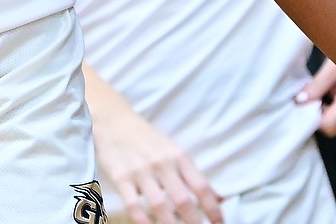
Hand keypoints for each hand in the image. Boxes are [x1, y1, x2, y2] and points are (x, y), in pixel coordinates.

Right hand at [93, 104, 224, 223]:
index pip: (201, 187)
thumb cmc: (148, 140)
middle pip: (182, 200)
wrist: (115, 122)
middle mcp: (162, 163)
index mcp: (179, 157)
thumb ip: (194, 176)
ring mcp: (140, 171)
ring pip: (159, 205)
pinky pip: (133, 205)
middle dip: (194, 222)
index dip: (213, 209)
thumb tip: (219, 198)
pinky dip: (143, 221)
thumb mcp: (175, 152)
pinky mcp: (121, 177)